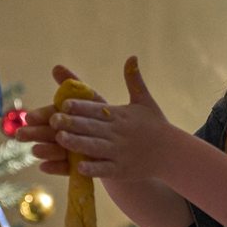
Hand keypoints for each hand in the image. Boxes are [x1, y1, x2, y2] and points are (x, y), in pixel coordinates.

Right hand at [15, 65, 107, 175]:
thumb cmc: (104, 118)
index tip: (30, 117)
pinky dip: (56, 167)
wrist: (125, 143)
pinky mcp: (78, 167)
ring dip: (45, 151)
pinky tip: (44, 167)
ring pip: (56, 151)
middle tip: (21, 135)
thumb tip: (56, 67)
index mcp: (69, 117)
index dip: (42, 116)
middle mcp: (67, 133)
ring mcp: (71, 151)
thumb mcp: (94, 100)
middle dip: (36, 134)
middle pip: (50, 133)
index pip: (53, 114)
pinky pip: (67, 168)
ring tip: (35, 151)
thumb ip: (74, 85)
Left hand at [49, 57, 171, 182]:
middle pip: (92, 127)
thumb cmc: (155, 125)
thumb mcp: (145, 101)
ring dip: (78, 144)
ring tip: (60, 140)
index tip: (64, 103)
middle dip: (72, 124)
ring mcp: (120, 153)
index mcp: (120, 116)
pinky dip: (93, 168)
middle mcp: (118, 133)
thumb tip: (132, 56)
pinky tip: (79, 167)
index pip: (97, 109)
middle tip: (53, 120)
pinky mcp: (122, 170)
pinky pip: (105, 169)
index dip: (80, 106)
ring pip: (95, 147)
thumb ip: (134, 80)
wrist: (172, 153)